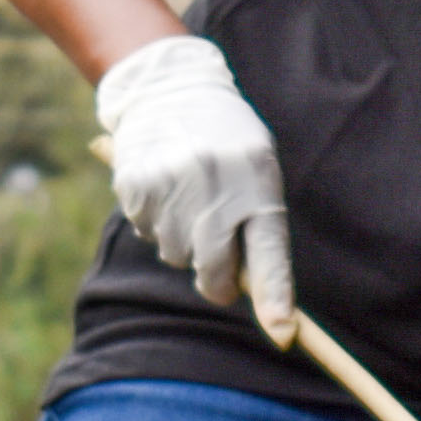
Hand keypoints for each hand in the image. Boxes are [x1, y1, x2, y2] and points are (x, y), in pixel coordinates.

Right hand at [96, 31, 295, 342]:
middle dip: (218, 282)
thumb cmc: (227, 141)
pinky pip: (145, 231)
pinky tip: (163, 190)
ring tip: (188, 201)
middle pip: (214, 269)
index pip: (269, 250)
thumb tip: (255, 295)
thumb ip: (256, 223)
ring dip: (182, 244)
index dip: (276, 296)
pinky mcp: (137, 185)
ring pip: (176, 256)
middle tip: (220, 274)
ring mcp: (172, 185)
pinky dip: (154, 222)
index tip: (282, 333)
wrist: (172, 88)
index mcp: (257, 180)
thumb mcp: (256, 168)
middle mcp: (215, 184)